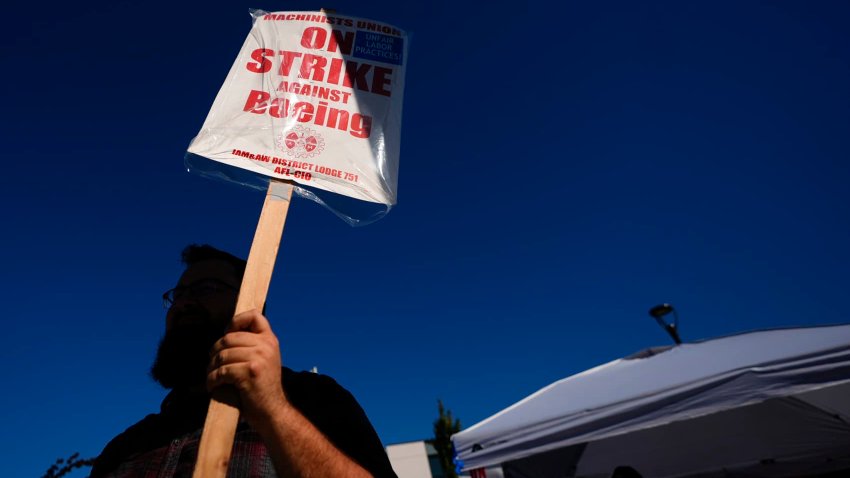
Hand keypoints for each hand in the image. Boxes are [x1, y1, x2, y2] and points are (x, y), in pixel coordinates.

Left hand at [207, 309, 288, 424]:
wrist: (273, 411)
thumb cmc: (263, 388)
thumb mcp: (264, 360)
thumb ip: (252, 346)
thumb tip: (225, 337)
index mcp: (270, 340)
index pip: (254, 316)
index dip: (236, 321)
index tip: (227, 333)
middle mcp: (266, 345)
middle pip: (229, 337)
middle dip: (215, 351)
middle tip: (212, 365)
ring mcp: (259, 358)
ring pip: (222, 355)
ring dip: (211, 368)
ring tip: (211, 377)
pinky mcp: (249, 373)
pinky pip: (221, 371)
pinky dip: (212, 379)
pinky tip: (213, 386)